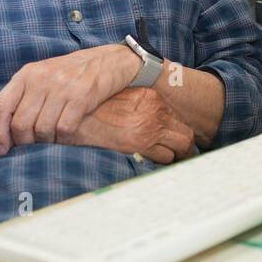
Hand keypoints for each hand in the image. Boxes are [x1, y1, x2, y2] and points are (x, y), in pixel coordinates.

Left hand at [0, 44, 137, 152]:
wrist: (109, 60)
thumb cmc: (72, 72)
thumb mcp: (43, 75)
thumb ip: (24, 94)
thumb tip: (4, 127)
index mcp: (27, 74)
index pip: (0, 106)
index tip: (2, 148)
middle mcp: (41, 79)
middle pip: (20, 123)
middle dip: (24, 142)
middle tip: (31, 147)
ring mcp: (62, 88)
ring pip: (42, 130)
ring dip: (46, 142)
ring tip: (51, 139)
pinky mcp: (82, 97)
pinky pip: (64, 129)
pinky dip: (63, 139)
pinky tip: (66, 134)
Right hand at [72, 88, 195, 163]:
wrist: (76, 116)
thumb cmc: (95, 108)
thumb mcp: (121, 98)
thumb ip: (140, 106)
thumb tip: (151, 118)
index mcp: (152, 97)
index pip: (177, 117)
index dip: (178, 130)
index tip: (176, 138)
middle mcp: (156, 111)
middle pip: (185, 133)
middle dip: (186, 146)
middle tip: (183, 155)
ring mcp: (150, 129)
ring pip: (180, 147)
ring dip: (177, 156)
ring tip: (173, 162)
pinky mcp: (141, 145)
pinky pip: (164, 158)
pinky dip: (163, 162)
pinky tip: (157, 164)